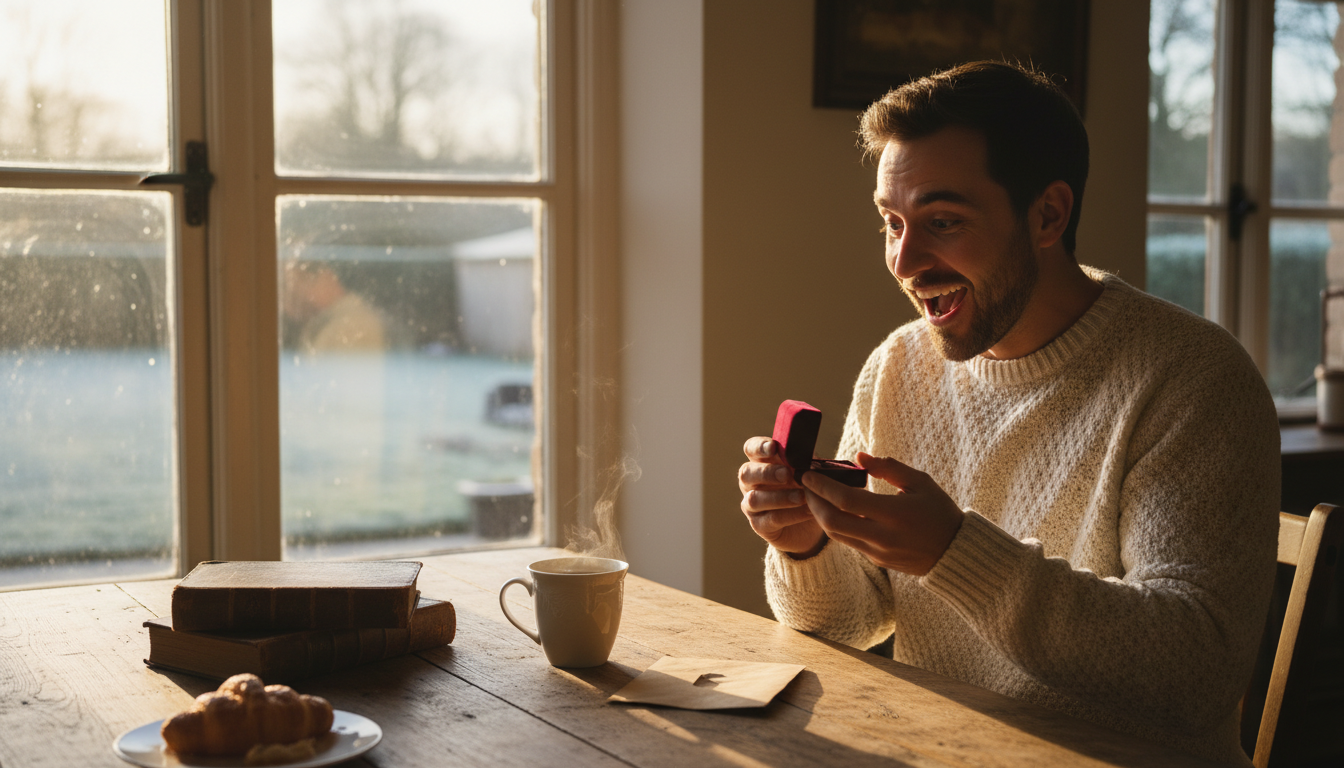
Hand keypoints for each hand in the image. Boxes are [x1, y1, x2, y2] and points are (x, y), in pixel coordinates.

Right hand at [738, 436, 826, 555]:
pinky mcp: (759, 525)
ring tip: (802, 497)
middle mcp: (751, 483)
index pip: (751, 449)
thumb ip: (803, 460)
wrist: (812, 522)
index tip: (773, 447)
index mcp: (761, 463)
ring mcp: (751, 505)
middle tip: (787, 474)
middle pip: (746, 473)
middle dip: (766, 472)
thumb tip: (803, 451)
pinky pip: (770, 520)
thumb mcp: (808, 471)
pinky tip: (808, 511)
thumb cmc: (807, 488)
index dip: (758, 447)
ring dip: (779, 497)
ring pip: (754, 499)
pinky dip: (791, 515)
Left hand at [800, 452, 964, 574]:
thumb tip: (859, 456)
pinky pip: (848, 541)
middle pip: (832, 521)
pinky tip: (832, 510)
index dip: (822, 486)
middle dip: (812, 501)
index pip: (846, 500)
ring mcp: (877, 551)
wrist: (955, 553)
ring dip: (819, 515)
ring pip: (836, 535)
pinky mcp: (876, 560)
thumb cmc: (939, 511)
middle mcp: (882, 536)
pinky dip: (835, 525)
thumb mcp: (920, 482)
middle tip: (804, 485)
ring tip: (813, 496)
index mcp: (894, 514)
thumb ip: (889, 468)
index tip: (808, 473)